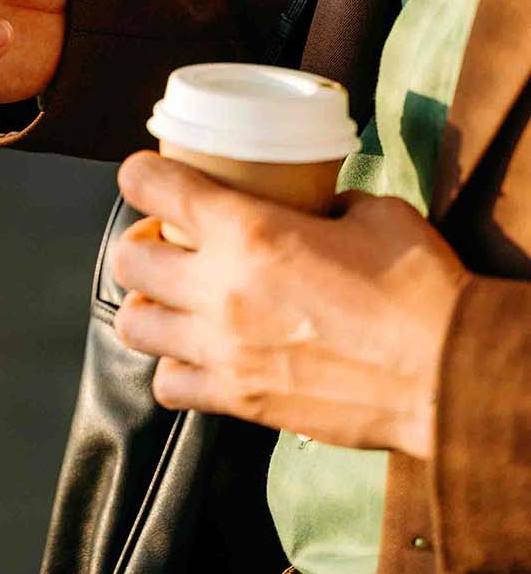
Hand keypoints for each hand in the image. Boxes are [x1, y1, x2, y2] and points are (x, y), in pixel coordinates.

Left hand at [112, 152, 469, 459]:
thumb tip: (312, 206)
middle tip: (167, 241)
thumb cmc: (417, 290)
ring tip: (172, 298)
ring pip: (134, 325)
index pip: (151, 186)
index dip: (139, 174)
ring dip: (146, 305)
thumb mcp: (371, 213)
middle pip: (127, 259)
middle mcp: (221, 289)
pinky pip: (168, 387)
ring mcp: (223, 350)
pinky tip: (197, 354)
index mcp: (249, 231)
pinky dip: (173, 369)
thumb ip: (325, 204)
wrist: (446, 375)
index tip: (145, 176)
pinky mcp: (239, 399)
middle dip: (139, 242)